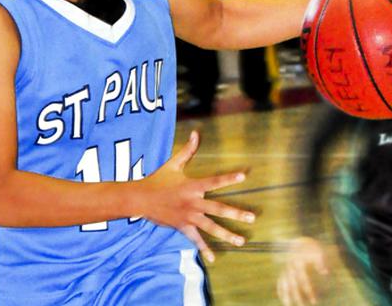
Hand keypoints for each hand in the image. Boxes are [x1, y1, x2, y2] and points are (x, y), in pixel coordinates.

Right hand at [139, 131, 253, 262]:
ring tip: (241, 241)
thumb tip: (196, 133)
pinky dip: (204, 249)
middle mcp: (192, 202)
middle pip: (218, 209)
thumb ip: (188, 150)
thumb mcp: (173, 164)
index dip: (228, 179)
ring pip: (211, 227)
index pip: (214, 182)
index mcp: (192, 186)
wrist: (140, 198)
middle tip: (251, 218)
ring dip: (227, 235)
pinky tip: (213, 258)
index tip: (243, 177)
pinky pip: (195, 239)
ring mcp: (188, 216)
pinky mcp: (182, 227)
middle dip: (236, 214)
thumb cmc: (158, 180)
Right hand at [277, 237, 328, 304]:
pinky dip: (280, 289)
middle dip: (297, 297)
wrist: (301, 242)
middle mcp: (290, 266)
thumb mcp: (319, 251)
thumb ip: (322, 261)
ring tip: (287, 305)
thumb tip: (325, 272)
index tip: (314, 301)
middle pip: (293, 284)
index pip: (303, 280)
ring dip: (285, 295)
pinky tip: (282, 298)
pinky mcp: (284, 270)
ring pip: (284, 283)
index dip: (309, 291)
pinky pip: (280, 281)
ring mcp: (286, 268)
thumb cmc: (312, 248)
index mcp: (299, 262)